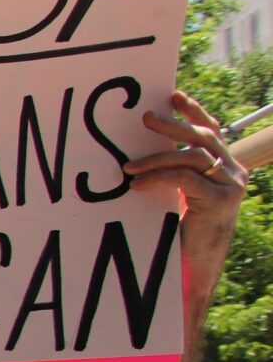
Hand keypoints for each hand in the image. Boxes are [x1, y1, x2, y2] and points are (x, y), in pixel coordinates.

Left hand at [126, 90, 246, 254]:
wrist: (200, 265)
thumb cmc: (185, 232)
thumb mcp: (182, 196)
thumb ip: (176, 173)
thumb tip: (143, 155)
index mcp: (226, 167)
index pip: (212, 131)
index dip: (195, 112)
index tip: (174, 96)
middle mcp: (233, 172)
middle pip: (203, 138)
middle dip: (174, 125)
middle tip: (146, 118)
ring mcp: (230, 185)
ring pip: (192, 157)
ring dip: (157, 157)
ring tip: (129, 166)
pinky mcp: (220, 200)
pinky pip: (185, 179)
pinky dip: (159, 177)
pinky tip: (138, 184)